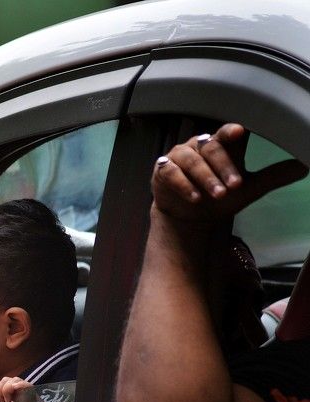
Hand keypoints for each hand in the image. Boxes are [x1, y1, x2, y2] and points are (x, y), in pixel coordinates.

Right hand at [151, 123, 306, 222]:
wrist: (191, 215)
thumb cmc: (220, 195)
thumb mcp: (250, 188)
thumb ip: (274, 176)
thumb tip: (305, 167)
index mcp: (222, 145)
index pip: (228, 132)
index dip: (233, 131)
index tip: (241, 132)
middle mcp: (200, 146)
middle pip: (211, 148)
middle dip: (223, 167)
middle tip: (234, 185)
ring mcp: (179, 157)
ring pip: (192, 161)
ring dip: (206, 178)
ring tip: (217, 195)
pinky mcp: (163, 171)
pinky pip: (172, 173)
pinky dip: (185, 186)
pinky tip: (196, 197)